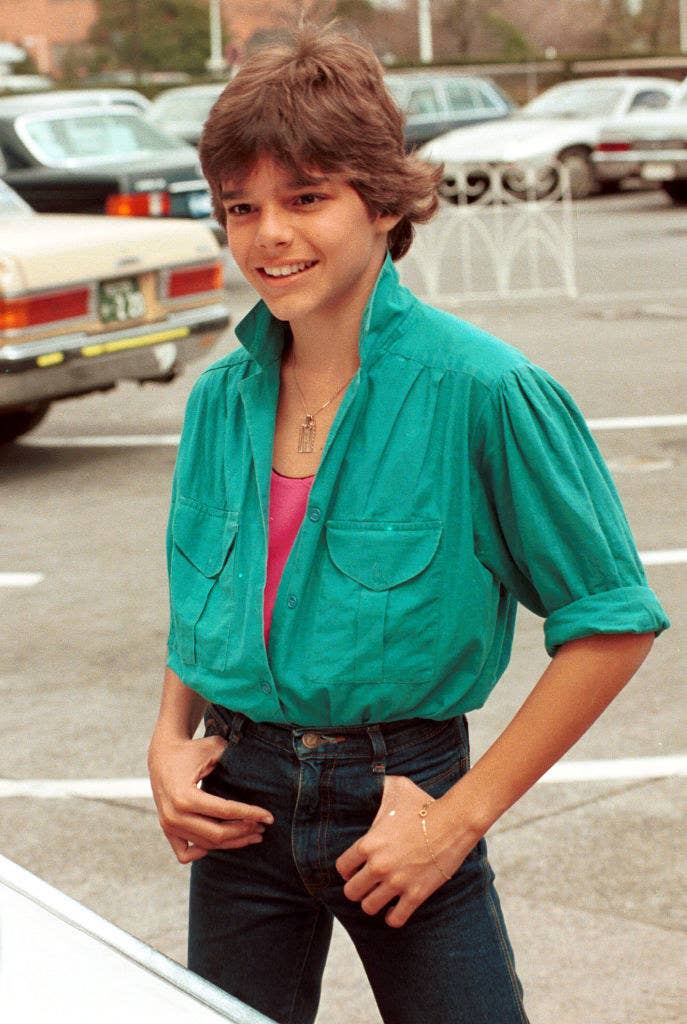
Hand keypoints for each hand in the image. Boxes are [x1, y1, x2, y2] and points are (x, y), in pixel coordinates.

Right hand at [147, 732, 273, 863]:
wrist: (162, 754)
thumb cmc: (192, 749)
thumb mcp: (214, 748)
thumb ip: (234, 761)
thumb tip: (260, 777)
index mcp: (185, 796)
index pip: (226, 812)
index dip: (250, 814)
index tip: (269, 817)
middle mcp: (174, 815)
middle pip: (218, 834)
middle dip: (244, 831)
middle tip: (262, 827)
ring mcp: (168, 825)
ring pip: (206, 844)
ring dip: (232, 842)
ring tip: (252, 835)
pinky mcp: (166, 829)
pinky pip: (185, 853)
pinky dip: (202, 853)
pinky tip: (219, 844)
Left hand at [336, 775, 475, 927]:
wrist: (454, 821)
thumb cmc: (425, 804)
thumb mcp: (396, 789)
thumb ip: (377, 789)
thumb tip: (367, 780)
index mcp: (369, 843)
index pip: (342, 868)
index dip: (347, 870)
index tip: (354, 869)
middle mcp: (379, 866)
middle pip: (352, 892)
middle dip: (357, 889)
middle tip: (367, 885)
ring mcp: (397, 882)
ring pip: (369, 908)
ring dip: (373, 903)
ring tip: (380, 897)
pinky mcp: (416, 894)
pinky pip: (396, 919)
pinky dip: (393, 917)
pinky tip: (396, 909)